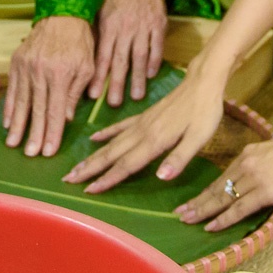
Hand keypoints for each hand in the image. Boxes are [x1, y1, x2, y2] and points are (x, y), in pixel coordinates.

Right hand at [3, 14, 96, 157]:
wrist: (62, 12)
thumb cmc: (80, 41)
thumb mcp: (88, 66)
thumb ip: (77, 92)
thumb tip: (65, 118)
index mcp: (62, 75)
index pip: (56, 111)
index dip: (51, 133)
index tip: (47, 152)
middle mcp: (41, 72)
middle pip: (37, 110)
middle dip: (33, 135)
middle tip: (29, 155)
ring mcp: (26, 66)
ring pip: (22, 102)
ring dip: (18, 125)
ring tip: (13, 144)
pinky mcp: (16, 61)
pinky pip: (12, 88)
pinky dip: (10, 106)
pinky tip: (8, 122)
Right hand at [64, 43, 231, 192]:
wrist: (203, 81)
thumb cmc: (205, 112)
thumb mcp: (200, 138)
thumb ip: (179, 158)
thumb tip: (160, 177)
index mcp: (155, 141)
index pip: (126, 165)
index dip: (107, 179)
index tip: (87, 191)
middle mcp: (142, 132)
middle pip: (111, 155)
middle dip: (89, 169)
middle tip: (67, 180)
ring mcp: (141, 123)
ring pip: (111, 143)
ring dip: (92, 156)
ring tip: (75, 168)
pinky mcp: (144, 115)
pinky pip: (119, 127)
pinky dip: (105, 134)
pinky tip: (94, 139)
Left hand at [92, 0, 170, 107]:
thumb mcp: (102, 12)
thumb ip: (98, 34)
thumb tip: (88, 59)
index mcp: (109, 26)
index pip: (102, 56)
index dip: (98, 76)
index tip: (93, 95)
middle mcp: (126, 28)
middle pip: (121, 60)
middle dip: (117, 83)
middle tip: (114, 103)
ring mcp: (144, 27)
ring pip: (140, 57)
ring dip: (138, 78)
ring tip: (136, 96)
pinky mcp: (159, 25)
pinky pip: (157, 47)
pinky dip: (155, 61)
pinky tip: (151, 75)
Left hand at [175, 130, 272, 231]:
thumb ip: (267, 155)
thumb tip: (267, 159)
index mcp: (249, 153)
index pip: (223, 176)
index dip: (207, 190)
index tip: (193, 199)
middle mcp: (246, 165)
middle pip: (216, 187)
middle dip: (197, 202)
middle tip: (179, 213)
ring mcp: (254, 178)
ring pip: (222, 198)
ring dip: (203, 211)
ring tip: (186, 220)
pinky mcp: (265, 191)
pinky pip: (239, 208)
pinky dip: (223, 219)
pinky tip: (210, 227)